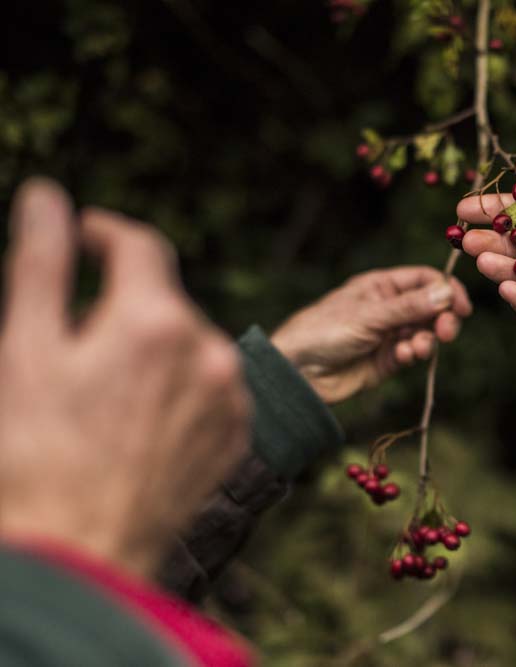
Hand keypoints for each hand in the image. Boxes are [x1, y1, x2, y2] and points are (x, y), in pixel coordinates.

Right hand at [0, 179, 249, 576]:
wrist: (79, 555)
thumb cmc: (34, 453)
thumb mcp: (25, 349)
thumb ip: (39, 262)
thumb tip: (48, 195)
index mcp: (157, 321)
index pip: (140, 246)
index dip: (105, 232)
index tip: (80, 233)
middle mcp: (211, 351)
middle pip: (164, 300)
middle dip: (121, 304)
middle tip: (71, 343)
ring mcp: (232, 397)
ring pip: (189, 345)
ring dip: (151, 348)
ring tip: (101, 395)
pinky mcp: (237, 436)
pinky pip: (210, 387)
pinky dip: (177, 387)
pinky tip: (135, 421)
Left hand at [270, 267, 471, 403]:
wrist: (297, 372)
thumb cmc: (323, 331)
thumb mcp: (369, 315)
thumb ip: (410, 307)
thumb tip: (447, 292)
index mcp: (382, 286)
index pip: (425, 280)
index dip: (446, 290)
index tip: (461, 307)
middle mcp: (389, 308)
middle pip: (431, 308)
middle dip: (442, 319)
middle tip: (447, 331)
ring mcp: (389, 334)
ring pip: (424, 333)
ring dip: (428, 339)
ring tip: (418, 348)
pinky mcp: (387, 360)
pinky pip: (411, 353)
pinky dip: (413, 354)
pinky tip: (403, 356)